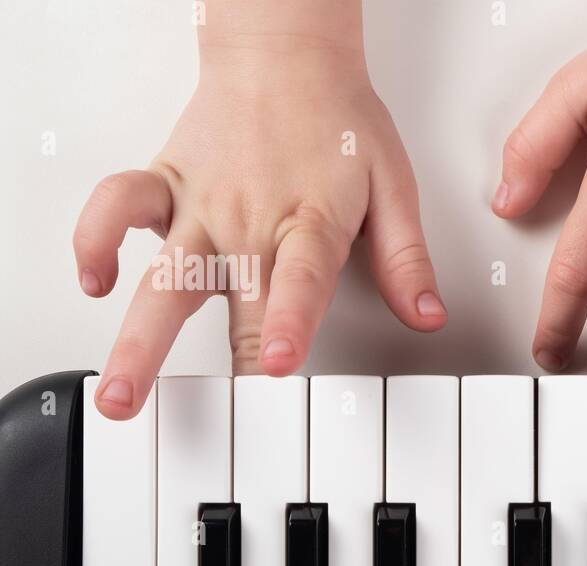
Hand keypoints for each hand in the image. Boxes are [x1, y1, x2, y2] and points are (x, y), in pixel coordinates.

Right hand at [74, 0, 444, 418]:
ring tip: (121, 390)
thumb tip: (427, 314)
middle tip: (224, 425)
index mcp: (310, 217)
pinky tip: (97, 282)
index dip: (290, 323)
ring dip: (138, 337)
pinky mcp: (165, 185)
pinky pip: (117, 208)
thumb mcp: (392, 186)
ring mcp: (201, 205)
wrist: (283, 54)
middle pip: (237, 298)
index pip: (300, 279)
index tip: (280, 364)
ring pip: (164, 275)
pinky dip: (96, 240)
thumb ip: (405, 257)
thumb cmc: (337, 120)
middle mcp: (250, 218)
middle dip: (232, 362)